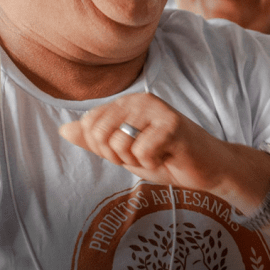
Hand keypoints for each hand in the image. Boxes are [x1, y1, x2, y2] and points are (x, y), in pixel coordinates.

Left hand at [59, 92, 234, 193]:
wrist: (206, 170)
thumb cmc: (167, 159)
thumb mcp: (124, 152)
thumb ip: (96, 141)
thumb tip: (63, 130)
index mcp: (127, 103)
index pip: (89, 124)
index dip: (102, 148)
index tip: (128, 151)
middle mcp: (141, 100)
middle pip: (99, 132)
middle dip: (116, 155)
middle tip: (142, 155)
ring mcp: (158, 110)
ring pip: (119, 142)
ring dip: (136, 160)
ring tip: (157, 155)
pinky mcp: (173, 125)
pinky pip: (141, 151)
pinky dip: (153, 163)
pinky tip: (169, 156)